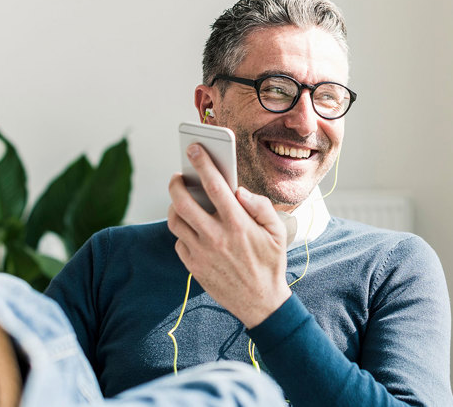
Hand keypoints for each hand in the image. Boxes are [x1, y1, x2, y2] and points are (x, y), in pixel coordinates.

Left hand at [167, 144, 291, 327]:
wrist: (261, 303)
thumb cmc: (271, 263)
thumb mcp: (277, 232)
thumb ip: (260, 206)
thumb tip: (239, 190)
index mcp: (238, 224)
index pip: (215, 186)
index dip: (202, 163)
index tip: (194, 149)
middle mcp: (216, 237)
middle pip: (183, 201)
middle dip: (176, 182)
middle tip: (178, 176)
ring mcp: (201, 253)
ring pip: (175, 221)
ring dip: (175, 205)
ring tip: (182, 200)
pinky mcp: (193, 266)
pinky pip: (179, 241)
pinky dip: (183, 230)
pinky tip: (192, 227)